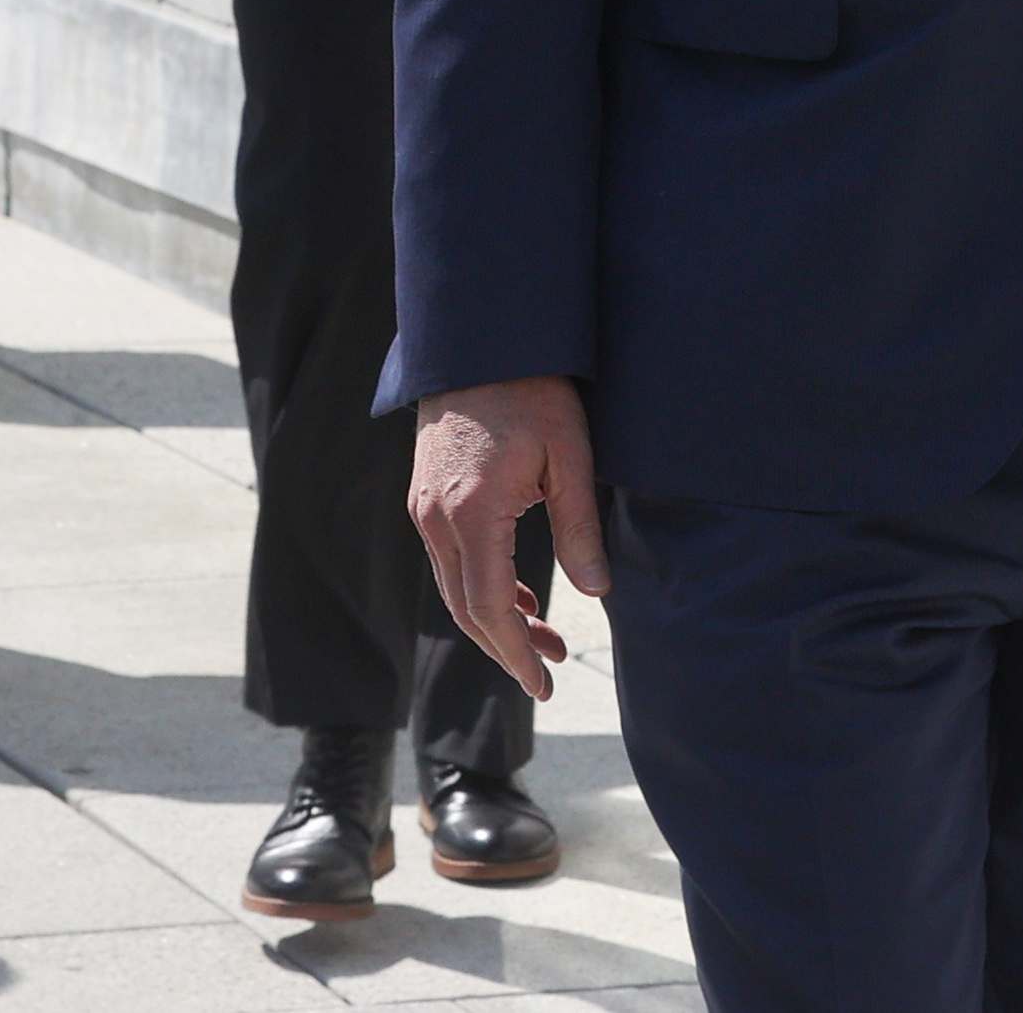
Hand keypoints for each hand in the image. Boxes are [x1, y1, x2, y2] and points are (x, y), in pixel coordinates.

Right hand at [411, 375, 610, 701]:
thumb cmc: (530, 391)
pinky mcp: (426, 494)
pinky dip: (481, 587)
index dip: (516, 654)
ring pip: (454, 587)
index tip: (545, 684)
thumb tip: (597, 592)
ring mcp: (425, 506)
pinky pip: (450, 558)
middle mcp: (436, 517)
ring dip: (496, 619)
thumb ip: (579, 528)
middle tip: (549, 671)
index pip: (489, 608)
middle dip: (507, 647)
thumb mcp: (569, 456)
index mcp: (472, 513)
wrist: (479, 340)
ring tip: (546, 636)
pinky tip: (521, 594)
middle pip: (465, 608)